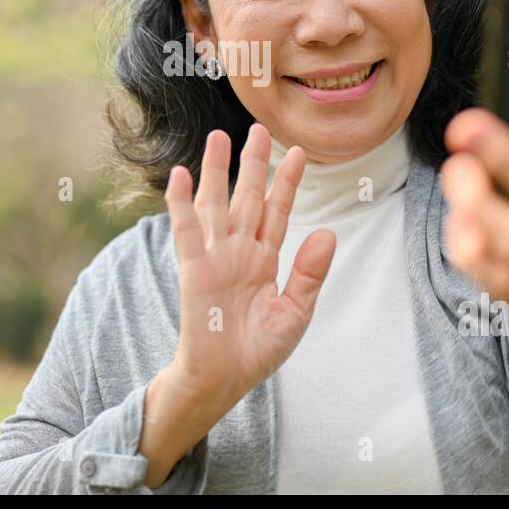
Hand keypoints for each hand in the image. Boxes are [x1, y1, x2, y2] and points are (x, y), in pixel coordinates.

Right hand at [163, 122, 336, 412]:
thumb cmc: (258, 350)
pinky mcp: (194, 269)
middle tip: (257, 129)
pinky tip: (180, 175)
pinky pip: (187, 231)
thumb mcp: (295, 312)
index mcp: (265, 259)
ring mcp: (215, 257)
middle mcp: (240, 250)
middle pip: (247, 197)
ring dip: (217, 171)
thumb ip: (310, 273)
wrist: (224, 379)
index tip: (300, 152)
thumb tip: (328, 233)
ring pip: (216, 204)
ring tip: (218, 137)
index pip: (278, 211)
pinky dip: (181, 203)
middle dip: (253, 164)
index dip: (287, 182)